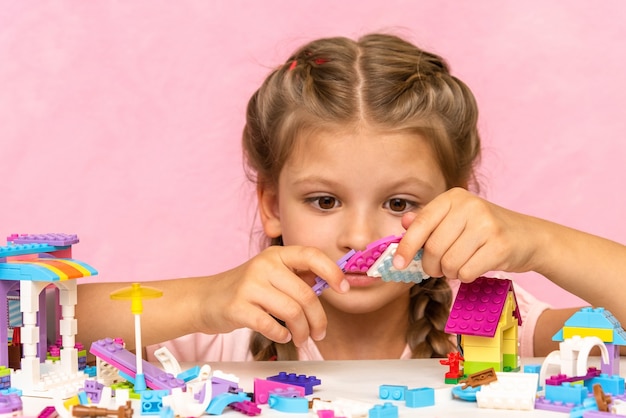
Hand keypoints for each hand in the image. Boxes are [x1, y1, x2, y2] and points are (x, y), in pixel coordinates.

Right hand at [196, 246, 348, 346]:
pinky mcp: (238, 307)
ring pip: (292, 312)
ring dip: (302, 331)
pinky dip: (282, 335)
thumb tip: (330, 284)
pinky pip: (272, 325)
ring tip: (300, 338)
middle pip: (306, 295)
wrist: (205, 299)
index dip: (332, 271)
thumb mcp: (271, 274)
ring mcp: (249, 285)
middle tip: (319, 333)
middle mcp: (264, 265)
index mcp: (276, 255)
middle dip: (318, 320)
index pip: (311, 255)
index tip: (343, 289)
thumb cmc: (246, 289)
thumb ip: (298, 277)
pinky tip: (282, 335)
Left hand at [392, 188, 538, 281]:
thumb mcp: (456, 219)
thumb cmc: (485, 229)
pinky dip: (466, 276)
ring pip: (449, 263)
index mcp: (454, 197)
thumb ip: (429, 220)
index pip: (420, 224)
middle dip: (431, 266)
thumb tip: (404, 222)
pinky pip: (467, 272)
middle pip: (432, 248)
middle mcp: (470, 206)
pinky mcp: (500, 245)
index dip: (406, 247)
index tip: (398, 264)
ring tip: (460, 264)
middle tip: (439, 268)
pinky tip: (475, 266)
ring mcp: (486, 225)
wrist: (530, 237)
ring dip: (450, 272)